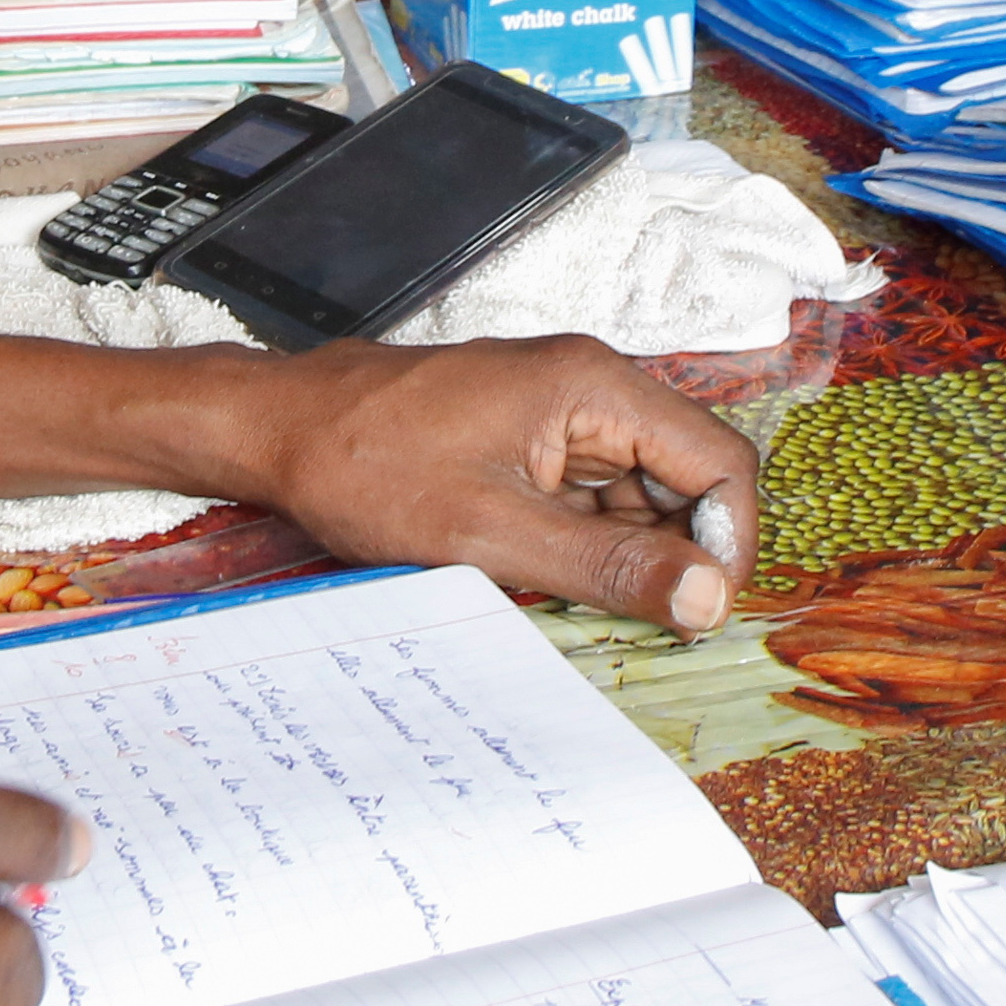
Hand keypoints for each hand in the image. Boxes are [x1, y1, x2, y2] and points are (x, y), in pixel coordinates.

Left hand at [213, 335, 759, 630]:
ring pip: (638, 495)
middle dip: (670, 552)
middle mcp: (590, 387)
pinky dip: (580, 543)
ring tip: (561, 592)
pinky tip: (535, 572)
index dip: (726, 542)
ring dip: (621, 555)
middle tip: (631, 618)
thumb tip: (707, 598)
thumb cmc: (369, 466)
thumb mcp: (494, 535)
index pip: (719, 462)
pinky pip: (589, 496)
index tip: (700, 609)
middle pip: (684, 477)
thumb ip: (608, 569)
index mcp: (595, 387)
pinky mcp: (528, 437)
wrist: (279, 430)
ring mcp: (558, 412)